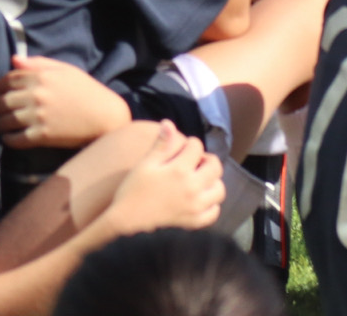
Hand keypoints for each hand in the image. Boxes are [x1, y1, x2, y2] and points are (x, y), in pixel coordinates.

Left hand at [0, 56, 131, 148]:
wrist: (105, 116)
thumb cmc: (87, 90)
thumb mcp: (65, 70)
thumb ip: (38, 63)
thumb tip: (14, 60)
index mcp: (42, 76)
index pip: (8, 79)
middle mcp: (37, 95)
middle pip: (3, 101)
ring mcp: (38, 116)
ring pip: (5, 121)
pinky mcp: (42, 136)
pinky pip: (15, 139)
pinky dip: (8, 139)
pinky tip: (8, 138)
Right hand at [104, 124, 224, 235]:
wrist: (126, 220)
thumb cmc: (133, 189)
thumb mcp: (145, 164)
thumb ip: (161, 144)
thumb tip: (169, 123)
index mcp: (179, 170)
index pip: (196, 147)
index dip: (189, 144)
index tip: (180, 149)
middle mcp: (192, 188)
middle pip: (215, 167)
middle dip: (205, 160)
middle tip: (193, 163)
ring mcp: (195, 207)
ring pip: (219, 189)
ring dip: (212, 181)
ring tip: (198, 180)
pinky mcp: (194, 222)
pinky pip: (214, 212)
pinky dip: (211, 204)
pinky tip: (199, 199)